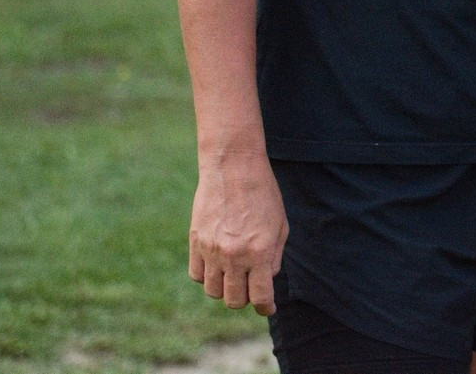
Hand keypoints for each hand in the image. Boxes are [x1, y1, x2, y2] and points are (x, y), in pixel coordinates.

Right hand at [188, 152, 288, 315]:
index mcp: (259, 252)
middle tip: (250, 288)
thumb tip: (265, 280)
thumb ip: (274, 257)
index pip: (259, 297)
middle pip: (234, 300)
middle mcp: (234, 255)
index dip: (265, 307)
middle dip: (245, 299)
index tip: (267, 308)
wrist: (233, 168)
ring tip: (233, 275)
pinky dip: (206, 276)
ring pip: (213, 291)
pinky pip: (196, 275)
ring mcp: (211, 250)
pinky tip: (217, 266)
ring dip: (225, 289)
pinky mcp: (195, 242)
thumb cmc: (263, 194)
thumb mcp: (280, 225)